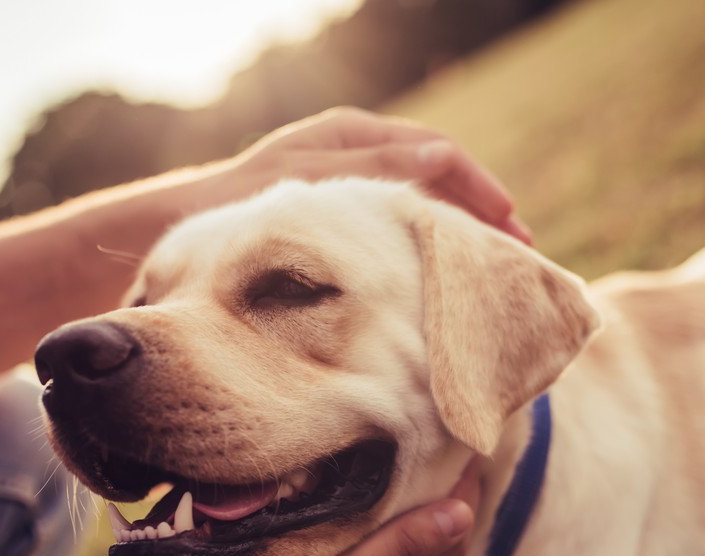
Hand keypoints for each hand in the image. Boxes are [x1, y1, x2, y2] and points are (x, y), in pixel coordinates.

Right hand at [162, 460, 480, 555]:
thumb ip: (393, 552)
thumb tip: (463, 516)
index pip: (452, 538)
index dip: (464, 486)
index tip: (467, 434)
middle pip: (442, 545)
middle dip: (452, 494)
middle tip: (450, 435)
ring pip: (417, 552)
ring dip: (426, 508)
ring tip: (426, 457)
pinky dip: (396, 524)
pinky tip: (382, 499)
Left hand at [213, 107, 531, 242]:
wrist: (184, 227)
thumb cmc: (239, 203)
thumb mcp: (308, 183)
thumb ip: (375, 169)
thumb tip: (446, 155)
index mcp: (354, 134)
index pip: (438, 152)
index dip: (479, 188)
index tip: (509, 222)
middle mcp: (358, 152)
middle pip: (439, 176)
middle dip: (480, 212)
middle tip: (521, 250)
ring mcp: (351, 182)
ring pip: (422, 201)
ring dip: (458, 231)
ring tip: (494, 266)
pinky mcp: (341, 213)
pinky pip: (398, 221)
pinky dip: (426, 242)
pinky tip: (441, 271)